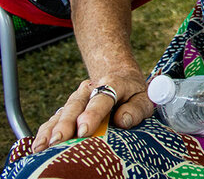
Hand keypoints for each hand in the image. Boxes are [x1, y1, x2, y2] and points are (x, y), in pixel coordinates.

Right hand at [31, 71, 153, 152]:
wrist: (120, 79)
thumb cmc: (133, 94)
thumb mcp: (144, 98)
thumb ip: (136, 109)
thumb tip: (123, 120)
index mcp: (113, 83)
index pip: (102, 97)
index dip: (92, 114)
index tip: (84, 130)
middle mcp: (91, 88)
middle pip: (76, 105)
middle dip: (66, 124)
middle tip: (59, 140)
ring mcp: (77, 98)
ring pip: (63, 111)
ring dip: (52, 129)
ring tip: (44, 146)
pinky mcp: (68, 108)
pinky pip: (54, 119)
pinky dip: (45, 132)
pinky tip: (38, 145)